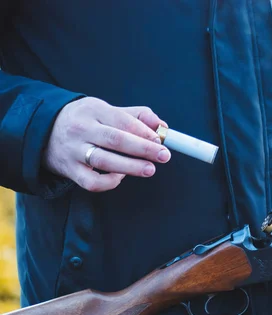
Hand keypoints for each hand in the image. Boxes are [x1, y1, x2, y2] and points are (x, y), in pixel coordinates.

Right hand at [43, 97, 170, 191]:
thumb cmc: (85, 120)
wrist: (42, 130)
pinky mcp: (70, 170)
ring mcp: (74, 150)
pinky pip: (92, 182)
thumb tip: (162, 126)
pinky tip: (121, 176)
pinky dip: (110, 182)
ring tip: (149, 169)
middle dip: (143, 149)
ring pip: (104, 161)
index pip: (122, 120)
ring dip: (131, 166)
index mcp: (93, 110)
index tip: (161, 140)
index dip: (144, 132)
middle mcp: (81, 129)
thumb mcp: (106, 110)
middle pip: (116, 140)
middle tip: (163, 156)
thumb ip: (136, 116)